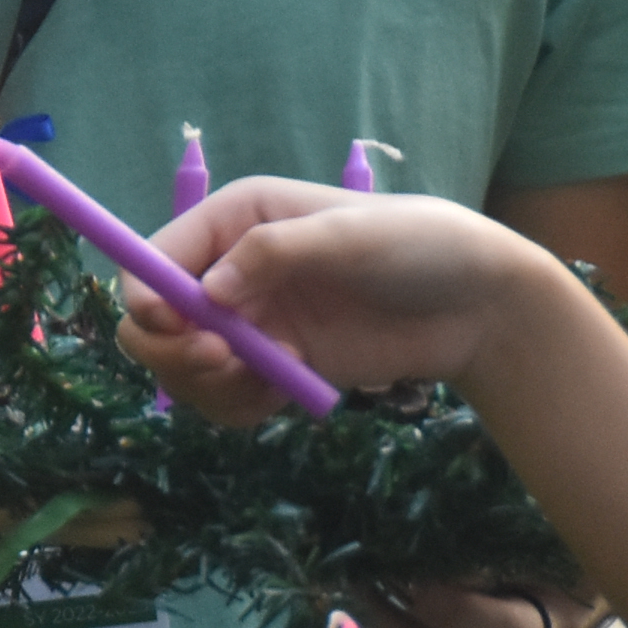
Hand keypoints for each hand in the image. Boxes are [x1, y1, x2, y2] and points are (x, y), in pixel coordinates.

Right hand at [114, 179, 555, 422]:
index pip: (155, 261)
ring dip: (210, 387)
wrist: (477, 305)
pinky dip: (239, 407)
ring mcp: (252, 324)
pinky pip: (224, 400)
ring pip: (184, 370)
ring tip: (271, 379)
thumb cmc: (416, 245)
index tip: (180, 329)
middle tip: (225, 364)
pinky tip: (284, 394)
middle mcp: (231, 271)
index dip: (149, 299)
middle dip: (175, 351)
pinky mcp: (275, 367)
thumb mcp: (345, 235)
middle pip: (153, 323)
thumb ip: (271, 254)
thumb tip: (205, 294)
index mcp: (235, 219)